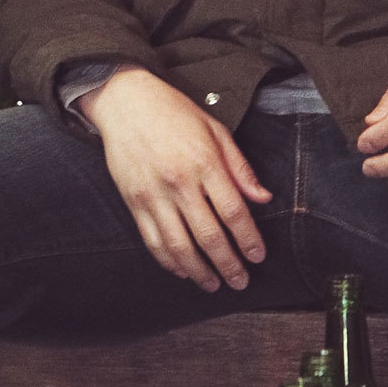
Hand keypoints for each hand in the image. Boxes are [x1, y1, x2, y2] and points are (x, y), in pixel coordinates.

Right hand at [92, 68, 271, 291]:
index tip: (258, 256)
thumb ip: (240, 167)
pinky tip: (183, 270)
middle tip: (241, 281)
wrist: (125, 102)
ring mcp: (154, 195)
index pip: (233, 212)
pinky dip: (169, 261)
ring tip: (214, 284)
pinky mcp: (134, 202)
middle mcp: (179, 183)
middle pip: (209, 235)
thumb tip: (262, 197)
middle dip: (228, 264)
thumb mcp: (215, 130)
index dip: (248, 239)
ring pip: (180, 246)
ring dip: (200, 271)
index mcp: (204, 163)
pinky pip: (153, 241)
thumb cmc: (173, 112)